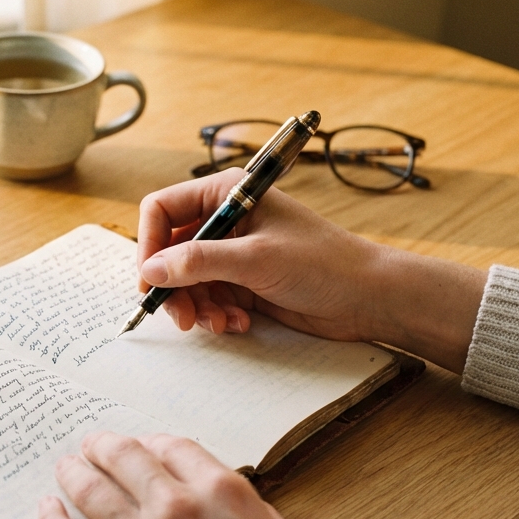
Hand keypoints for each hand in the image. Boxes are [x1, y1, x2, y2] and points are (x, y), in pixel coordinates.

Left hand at [39, 432, 389, 518]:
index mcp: (222, 492)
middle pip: (124, 457)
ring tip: (65, 469)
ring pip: (91, 490)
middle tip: (90, 447)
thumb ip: (252, 515)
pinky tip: (46, 511)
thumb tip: (231, 504)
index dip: (152, 444)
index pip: (172, 447)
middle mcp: (176, 508)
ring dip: (74, 474)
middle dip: (103, 447)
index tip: (142, 448)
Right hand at [136, 170, 486, 372]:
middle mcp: (225, 220)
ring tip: (219, 323)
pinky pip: (207, 298)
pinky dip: (215, 315)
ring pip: (186, 280)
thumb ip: (198, 262)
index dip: (149, 244)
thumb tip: (151, 270)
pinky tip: (238, 324)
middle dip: (173, 286)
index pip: (162, 210)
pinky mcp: (242, 282)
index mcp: (226, 194)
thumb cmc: (323, 264)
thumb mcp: (255, 259)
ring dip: (196, 306)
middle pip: (169, 251)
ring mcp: (233, 253)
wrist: (368, 297)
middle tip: (181, 317)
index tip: (150, 281)